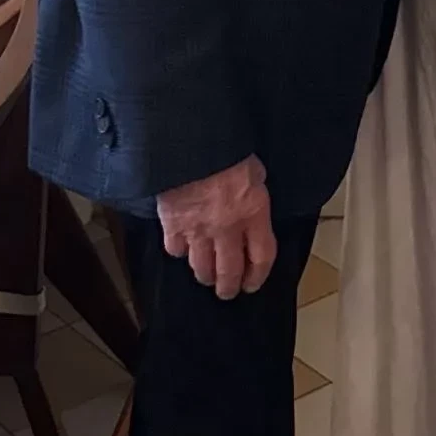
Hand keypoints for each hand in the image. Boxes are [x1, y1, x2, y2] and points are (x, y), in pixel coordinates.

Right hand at [157, 155, 276, 299]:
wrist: (192, 143)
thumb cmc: (228, 150)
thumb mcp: (255, 171)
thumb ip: (255, 195)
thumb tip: (252, 208)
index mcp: (254, 213)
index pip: (262, 257)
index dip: (258, 276)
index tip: (253, 284)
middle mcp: (228, 229)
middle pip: (230, 272)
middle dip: (229, 287)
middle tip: (228, 292)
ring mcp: (198, 230)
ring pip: (202, 268)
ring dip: (206, 276)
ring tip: (207, 278)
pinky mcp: (173, 225)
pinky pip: (176, 250)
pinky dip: (180, 252)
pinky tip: (183, 249)